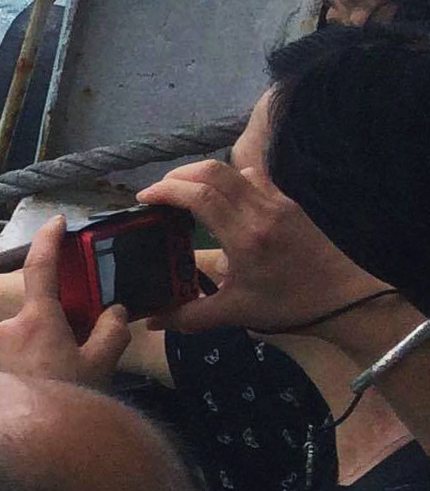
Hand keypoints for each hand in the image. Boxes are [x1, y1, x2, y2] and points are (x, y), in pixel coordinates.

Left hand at [0, 216, 132, 385]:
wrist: (26, 440)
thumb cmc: (64, 400)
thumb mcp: (101, 364)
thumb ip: (112, 331)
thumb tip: (114, 311)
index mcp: (36, 319)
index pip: (40, 267)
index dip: (49, 240)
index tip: (57, 222)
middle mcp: (6, 326)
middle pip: (40, 311)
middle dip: (60, 323)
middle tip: (79, 350)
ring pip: (25, 332)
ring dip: (44, 344)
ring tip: (62, 375)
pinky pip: (11, 351)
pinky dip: (29, 358)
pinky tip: (43, 382)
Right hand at [141, 159, 381, 334]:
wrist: (346, 298)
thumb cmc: (289, 305)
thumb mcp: (235, 313)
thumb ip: (189, 316)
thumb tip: (151, 321)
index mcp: (244, 237)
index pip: (199, 196)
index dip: (166, 190)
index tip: (144, 198)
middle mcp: (261, 211)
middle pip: (213, 171)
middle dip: (179, 175)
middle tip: (160, 191)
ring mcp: (278, 202)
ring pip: (234, 169)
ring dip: (204, 173)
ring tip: (187, 191)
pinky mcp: (289, 203)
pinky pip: (255, 176)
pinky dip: (230, 178)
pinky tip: (223, 197)